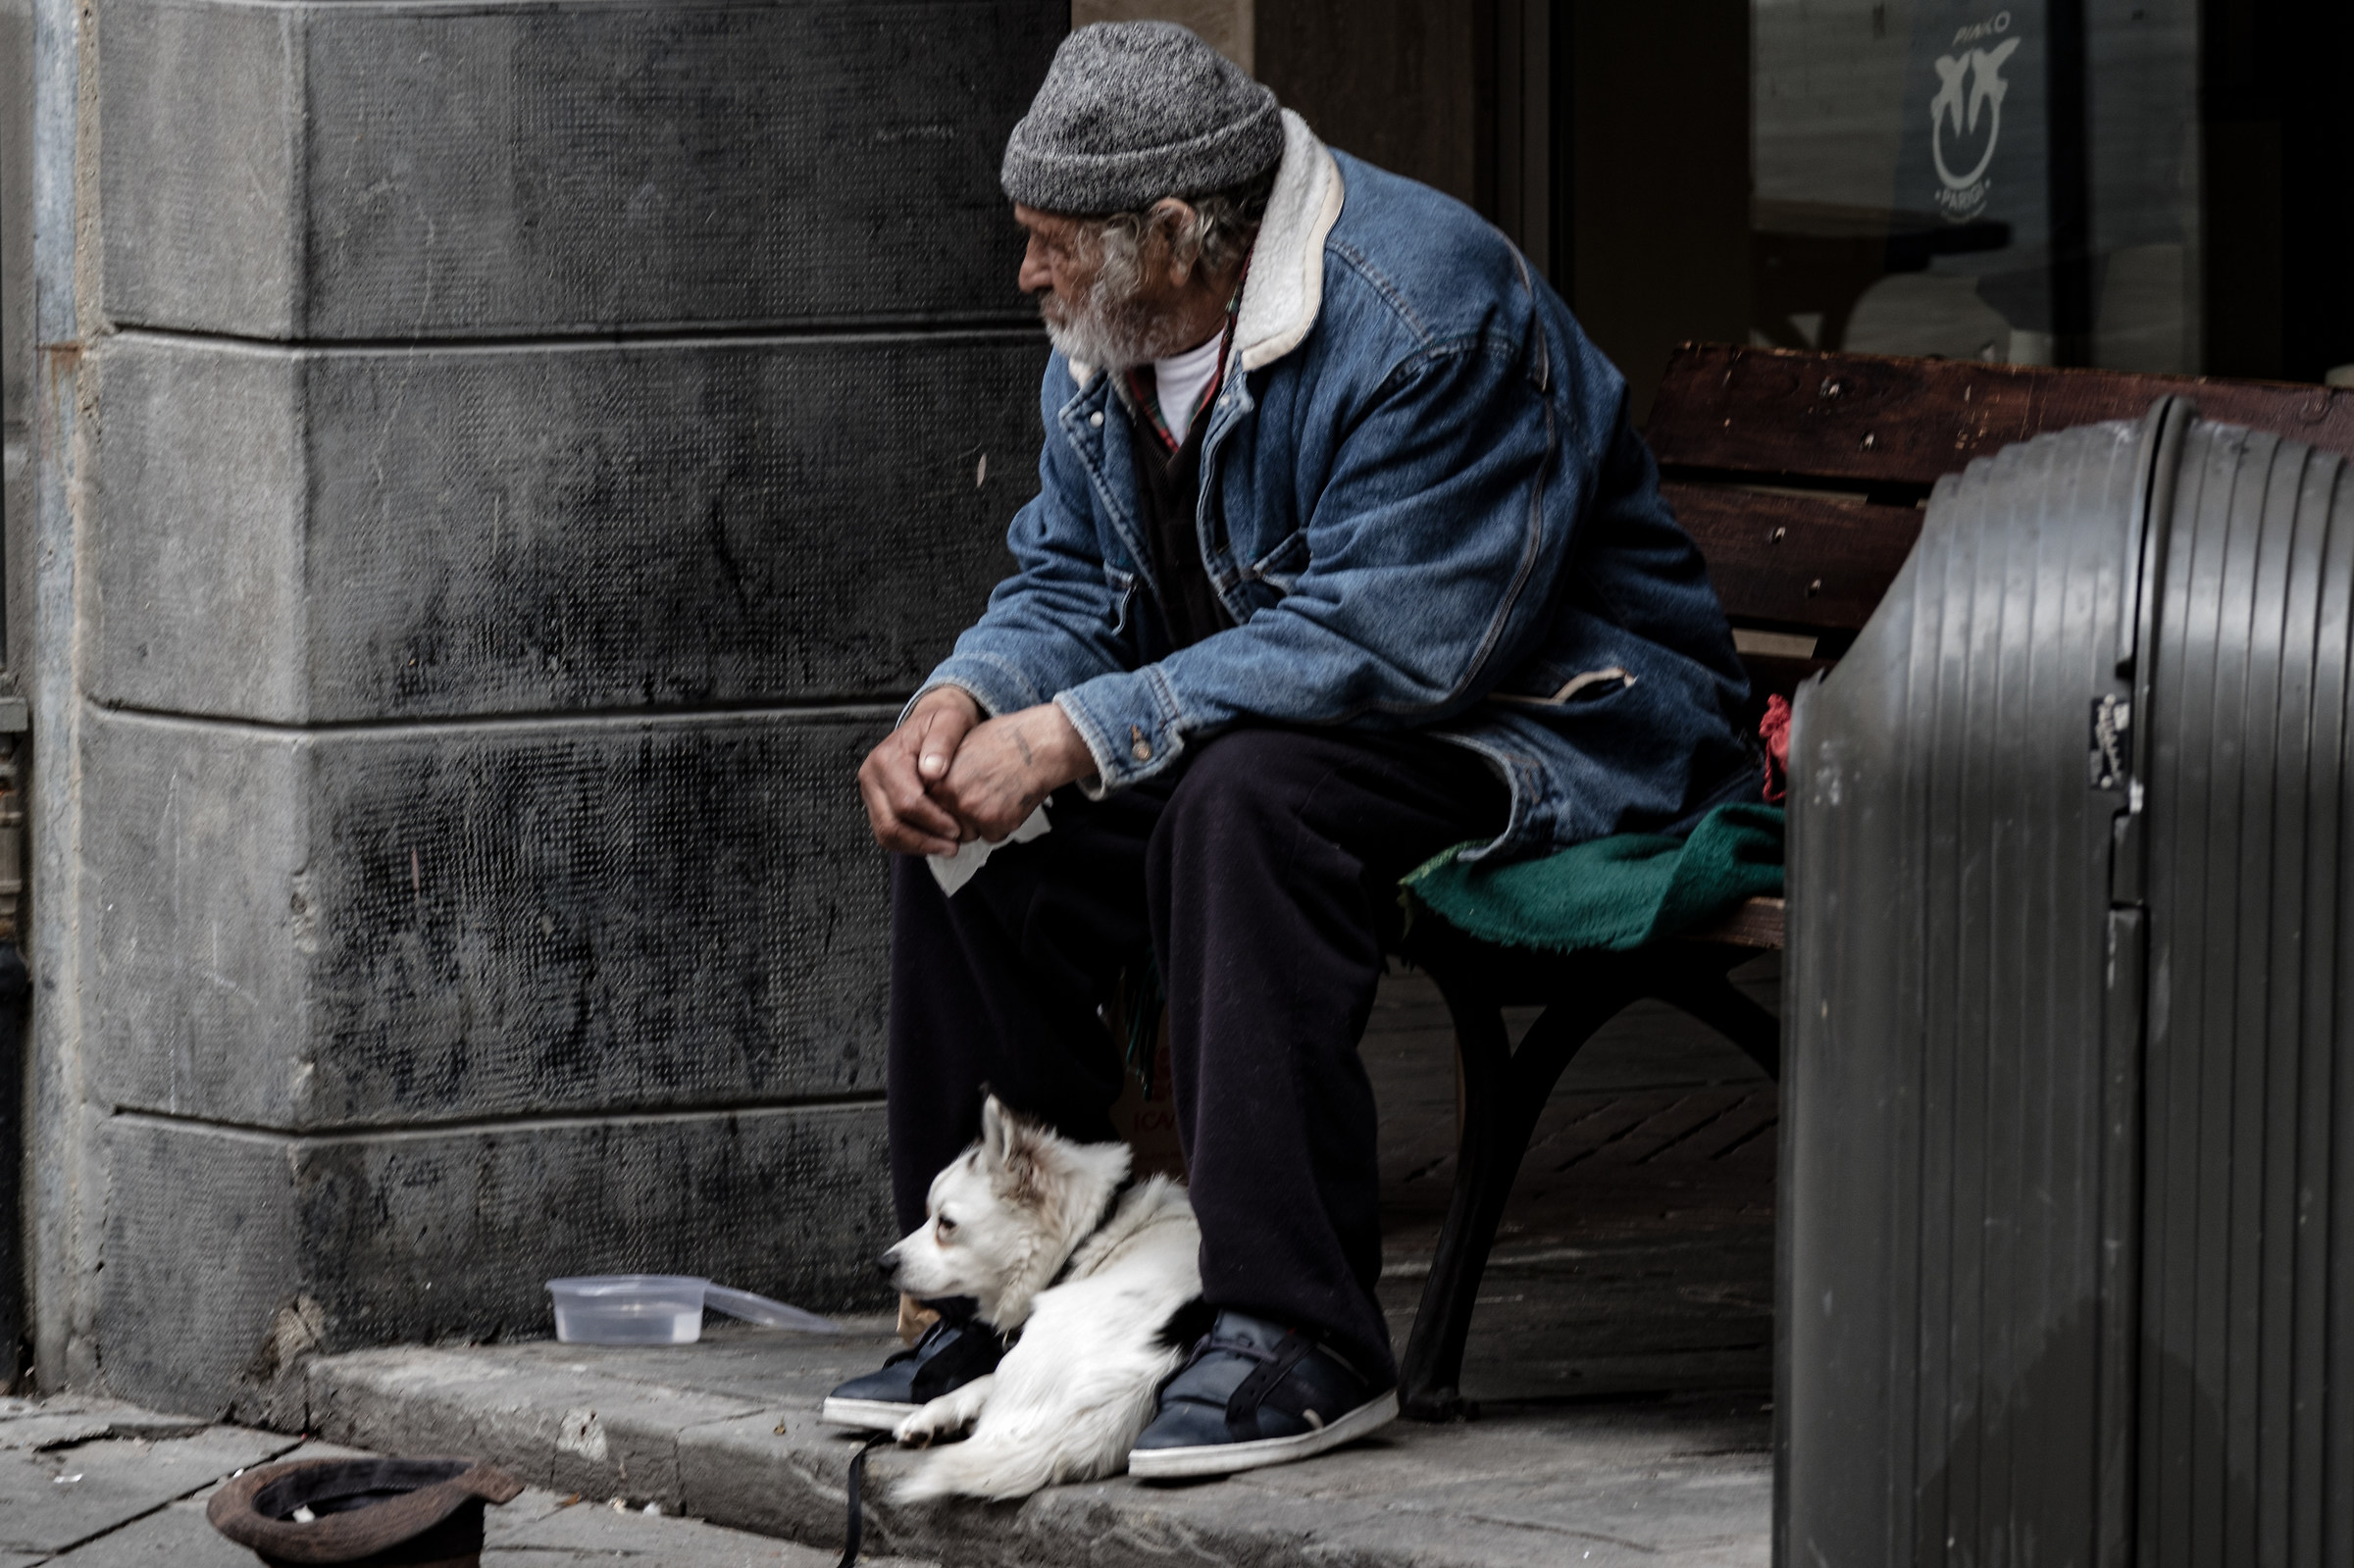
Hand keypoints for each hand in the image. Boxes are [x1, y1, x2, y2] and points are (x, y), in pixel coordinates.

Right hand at [858, 687, 983, 854]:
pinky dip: (910, 844)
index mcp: (886, 758)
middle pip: (891, 823)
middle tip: (955, 846)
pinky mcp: (876, 805)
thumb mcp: (950, 721)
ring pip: (886, 834)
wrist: (930, 725)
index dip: (933, 820)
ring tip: (947, 848)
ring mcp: (870, 793)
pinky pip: (887, 834)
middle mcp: (871, 776)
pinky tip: (934, 842)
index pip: (906, 801)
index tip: (957, 828)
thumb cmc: (943, 724)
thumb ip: (943, 741)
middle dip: (924, 839)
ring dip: (917, 846)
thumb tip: (932, 771)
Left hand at [933, 702, 1096, 842]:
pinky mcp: (997, 822)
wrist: (1037, 745)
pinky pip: (994, 836)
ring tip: (997, 799)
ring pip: (970, 834)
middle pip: (948, 826)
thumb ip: (943, 774)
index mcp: (939, 779)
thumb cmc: (1004, 741)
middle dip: (962, 819)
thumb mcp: (960, 748)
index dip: (945, 807)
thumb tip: (933, 794)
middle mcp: (952, 797)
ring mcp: (974, 811)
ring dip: (981, 824)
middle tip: (982, 798)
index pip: (930, 810)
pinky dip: (1002, 825)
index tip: (957, 802)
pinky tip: (1010, 803)